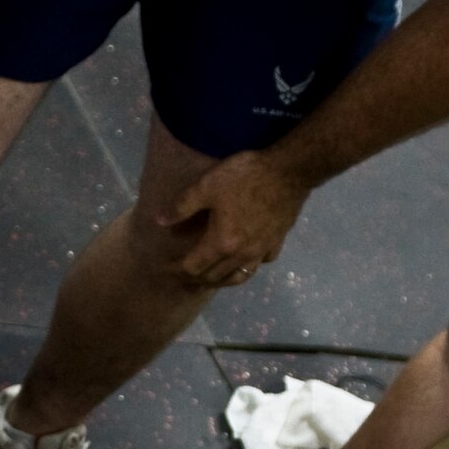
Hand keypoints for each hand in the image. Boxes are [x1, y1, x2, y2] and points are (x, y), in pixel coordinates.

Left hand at [157, 149, 311, 286]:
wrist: (289, 170)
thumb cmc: (245, 176)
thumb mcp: (207, 186)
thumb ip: (181, 206)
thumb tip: (159, 222)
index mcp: (221, 243)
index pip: (194, 268)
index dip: (178, 270)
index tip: (169, 268)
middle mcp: (241, 254)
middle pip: (215, 277)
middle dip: (197, 277)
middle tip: (186, 271)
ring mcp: (262, 250)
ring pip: (240, 275)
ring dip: (224, 277)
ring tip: (214, 273)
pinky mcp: (277, 242)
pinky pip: (262, 262)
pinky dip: (251, 264)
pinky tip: (247, 256)